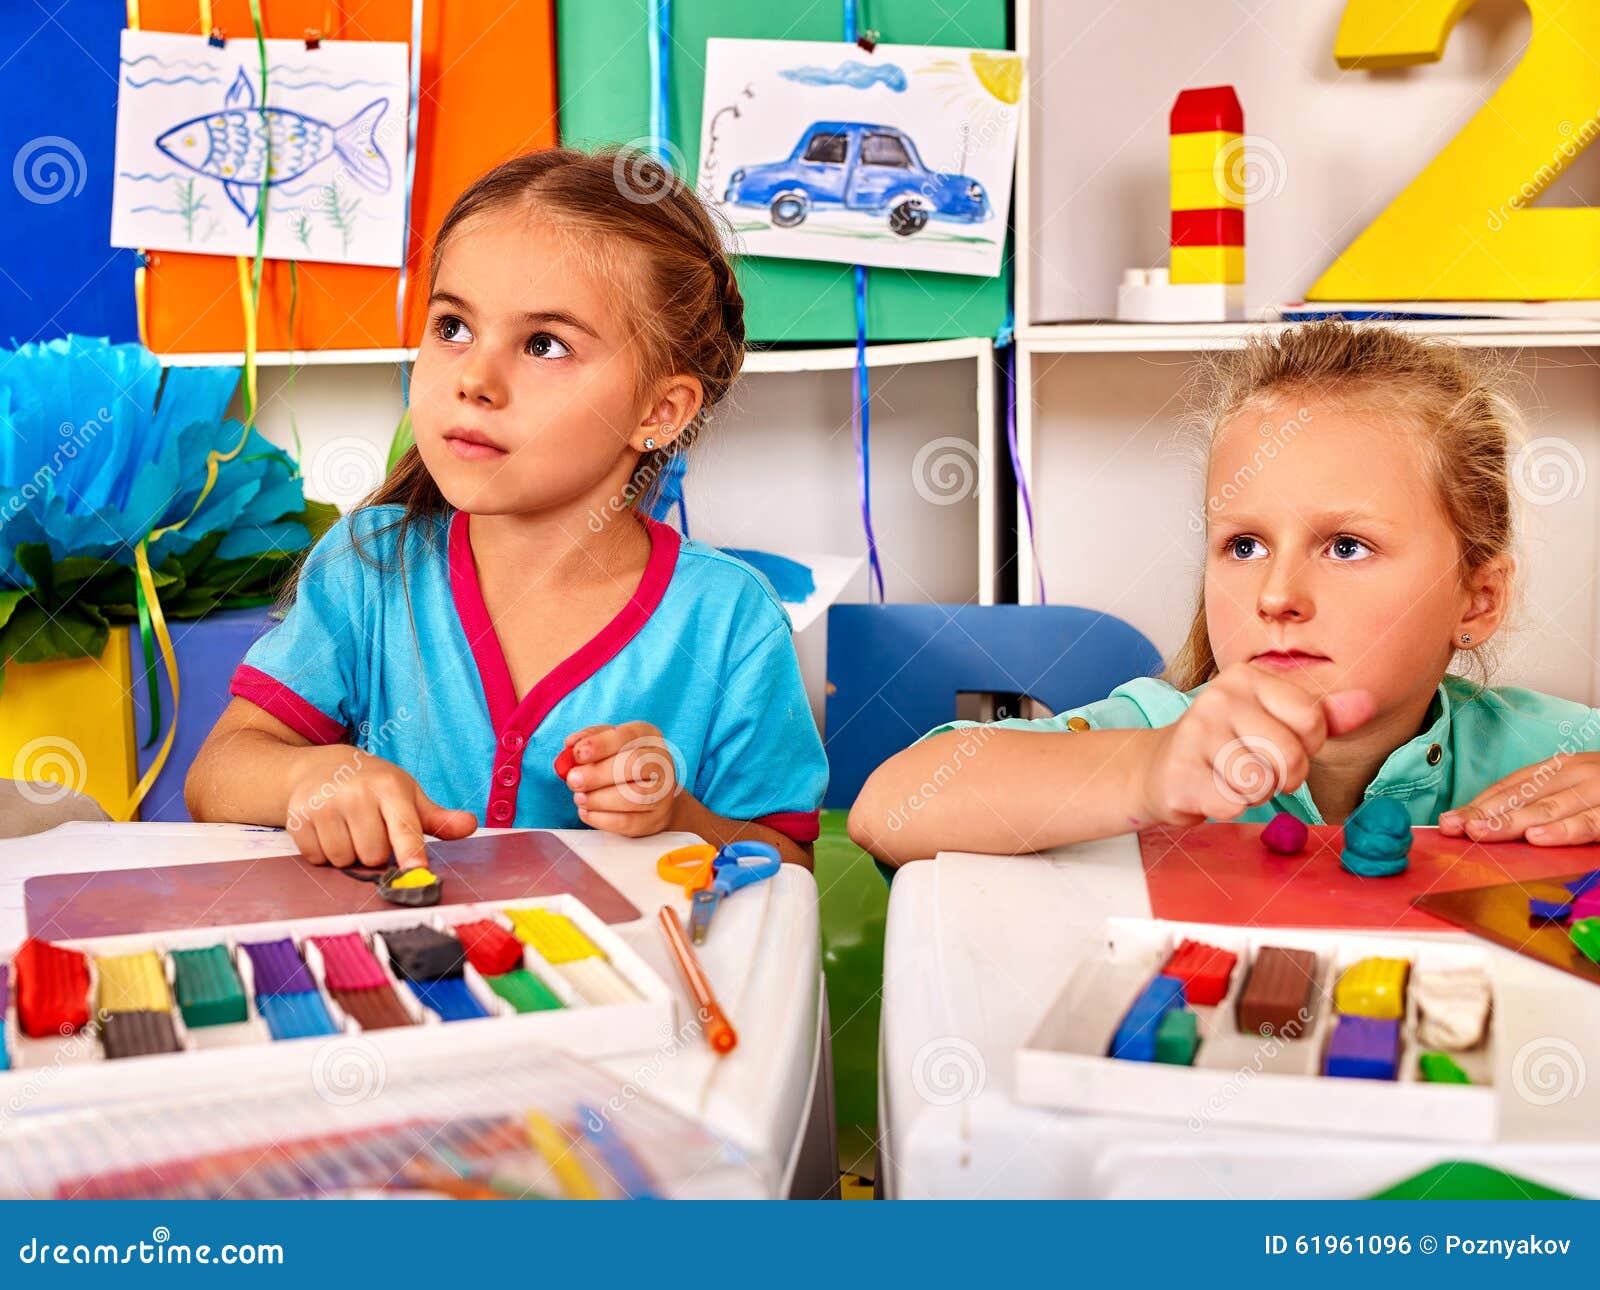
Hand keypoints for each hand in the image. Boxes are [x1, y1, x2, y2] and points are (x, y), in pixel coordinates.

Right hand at [285, 747, 476, 868]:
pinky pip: (318, 858)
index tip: (417, 872)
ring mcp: (324, 804)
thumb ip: (438, 818)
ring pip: (344, 860)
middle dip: (376, 853)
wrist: (322, 767)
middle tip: (372, 831)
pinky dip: (324, 853)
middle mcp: (355, 793)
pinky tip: (329, 830)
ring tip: (350, 829)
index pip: (404, 828)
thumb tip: (469, 826)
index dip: (411, 852)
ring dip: (349, 855)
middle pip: (374, 855)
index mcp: (389, 787)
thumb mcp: (408, 795)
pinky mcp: (298, 818)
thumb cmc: (374, 786)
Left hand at [558, 722, 681, 837]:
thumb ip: (589, 740)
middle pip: (634, 765)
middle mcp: (661, 763)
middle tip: (573, 780)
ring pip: (632, 796)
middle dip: (597, 774)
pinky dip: (600, 818)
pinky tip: (587, 811)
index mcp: (648, 736)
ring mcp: (663, 793)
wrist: (653, 797)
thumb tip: (571, 744)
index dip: (601, 744)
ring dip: (597, 798)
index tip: (578, 754)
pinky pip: (626, 822)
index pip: (628, 736)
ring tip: (579, 797)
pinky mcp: (654, 820)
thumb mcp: (608, 744)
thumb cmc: (624, 765)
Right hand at [1137, 663, 1376, 825]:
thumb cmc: (1227, 745)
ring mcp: (1195, 733)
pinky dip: (1227, 806)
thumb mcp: (1275, 721)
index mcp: (1248, 677)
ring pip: (1260, 783)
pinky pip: (1232, 804)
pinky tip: (1209, 789)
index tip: (1278, 745)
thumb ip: (1323, 715)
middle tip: (1257, 769)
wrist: (1161, 768)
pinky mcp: (1180, 771)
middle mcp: (1218, 697)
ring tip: (1230, 778)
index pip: (1313, 720)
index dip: (1307, 747)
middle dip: (1282, 777)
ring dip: (1253, 793)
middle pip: (1289, 755)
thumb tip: (1367, 702)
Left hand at [1440, 752, 1599, 844]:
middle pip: (1522, 797)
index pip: (1509, 787)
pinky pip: (1590, 821)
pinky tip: (1538, 838)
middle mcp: (1576, 774)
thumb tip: (1487, 822)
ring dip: (1513, 822)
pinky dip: (1564, 830)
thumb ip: (1538, 801)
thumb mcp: (1572, 788)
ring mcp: (1599, 790)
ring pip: (1550, 808)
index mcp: (1559, 769)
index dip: (1477, 804)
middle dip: (1486, 814)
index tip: (1447, 822)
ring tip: (1483, 833)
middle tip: (1456, 829)